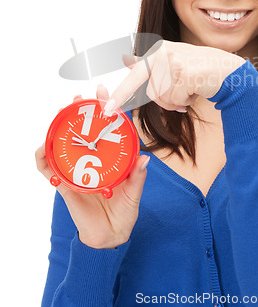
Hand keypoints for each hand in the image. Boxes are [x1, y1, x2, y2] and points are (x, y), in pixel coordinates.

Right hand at [36, 94, 148, 248]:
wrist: (111, 234)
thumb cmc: (125, 210)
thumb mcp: (134, 192)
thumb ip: (138, 177)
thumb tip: (145, 159)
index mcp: (108, 157)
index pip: (105, 128)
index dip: (103, 109)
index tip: (102, 92)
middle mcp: (91, 160)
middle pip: (81, 131)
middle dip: (78, 112)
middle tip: (78, 100)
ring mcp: (76, 170)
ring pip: (63, 144)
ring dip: (58, 128)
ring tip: (60, 117)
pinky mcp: (64, 184)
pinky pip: (48, 169)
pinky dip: (42, 158)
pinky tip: (43, 149)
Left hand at [104, 40, 245, 113]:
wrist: (226, 70)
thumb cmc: (198, 69)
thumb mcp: (172, 61)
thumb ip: (150, 63)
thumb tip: (126, 59)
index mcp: (157, 52)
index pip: (134, 74)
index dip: (119, 94)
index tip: (107, 108)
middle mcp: (162, 54)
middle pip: (149, 92)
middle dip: (159, 100)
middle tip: (148, 107)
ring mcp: (172, 62)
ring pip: (162, 98)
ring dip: (175, 101)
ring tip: (188, 90)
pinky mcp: (183, 73)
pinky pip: (176, 100)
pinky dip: (186, 101)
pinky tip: (195, 91)